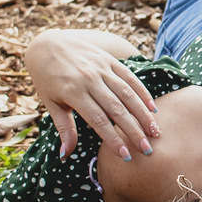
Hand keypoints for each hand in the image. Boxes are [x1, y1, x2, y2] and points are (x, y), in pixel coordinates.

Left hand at [25, 29, 158, 160]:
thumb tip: (65, 155)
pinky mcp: (109, 60)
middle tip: (147, 149)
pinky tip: (152, 107)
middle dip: (134, 130)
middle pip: (117, 109)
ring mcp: (101, 68)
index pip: (98, 120)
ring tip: (154, 131)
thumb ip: (63, 128)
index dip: (113, 139)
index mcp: (73, 93)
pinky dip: (142, 92)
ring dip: (143, 114)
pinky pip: (129, 77)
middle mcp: (89, 79)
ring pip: (127, 94)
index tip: (125, 155)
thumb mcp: (51, 104)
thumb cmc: (47, 79)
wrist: (47, 45)